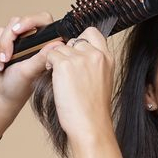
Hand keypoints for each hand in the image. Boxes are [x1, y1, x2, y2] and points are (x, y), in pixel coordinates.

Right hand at [0, 12, 62, 102]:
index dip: (28, 21)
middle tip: (6, 59)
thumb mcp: (31, 71)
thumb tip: (58, 43)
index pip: (41, 19)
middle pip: (14, 23)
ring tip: (0, 66)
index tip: (16, 31)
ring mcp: (13, 41)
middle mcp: (29, 39)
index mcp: (42, 44)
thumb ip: (42, 57)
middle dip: (5, 42)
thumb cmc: (18, 87)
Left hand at [44, 26, 115, 141]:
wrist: (90, 125)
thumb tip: (80, 56)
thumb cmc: (94, 110)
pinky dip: (49, 65)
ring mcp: (80, 59)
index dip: (80, 40)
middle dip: (67, 51)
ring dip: (57, 60)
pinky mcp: (64, 65)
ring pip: (60, 47)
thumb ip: (95, 65)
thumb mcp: (103, 81)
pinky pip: (50, 55)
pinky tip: (55, 78)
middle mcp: (95, 55)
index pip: (92, 33)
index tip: (75, 53)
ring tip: (61, 78)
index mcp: (108, 58)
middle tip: (66, 70)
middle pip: (74, 39)